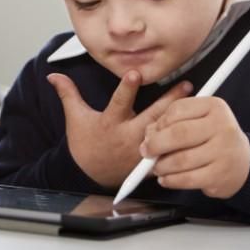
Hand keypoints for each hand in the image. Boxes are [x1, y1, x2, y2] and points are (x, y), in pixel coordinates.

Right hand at [46, 71, 191, 188]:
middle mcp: (129, 136)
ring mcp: (142, 150)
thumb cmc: (86, 143)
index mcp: (111, 124)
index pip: (119, 103)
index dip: (127, 88)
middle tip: (186, 84)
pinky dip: (183, 141)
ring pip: (166, 131)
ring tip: (196, 100)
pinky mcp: (150, 161)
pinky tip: (197, 128)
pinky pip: (170, 151)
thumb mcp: (75, 118)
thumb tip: (52, 75)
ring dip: (181, 116)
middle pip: (152, 116)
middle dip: (169, 100)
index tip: (136, 73)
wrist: (91, 175)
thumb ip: (68, 94)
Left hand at [142, 96, 249, 198]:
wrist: (243, 163)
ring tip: (157, 166)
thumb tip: (149, 135)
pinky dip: (170, 180)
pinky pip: (186, 179)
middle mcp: (222, 126)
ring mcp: (223, 151)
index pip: (178, 109)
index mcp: (215, 107)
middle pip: (178, 134)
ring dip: (161, 165)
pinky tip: (167, 178)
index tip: (151, 132)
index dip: (159, 122)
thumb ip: (173, 122)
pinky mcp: (219, 175)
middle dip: (155, 144)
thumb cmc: (214, 139)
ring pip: (180, 160)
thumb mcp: (199, 120)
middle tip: (146, 151)